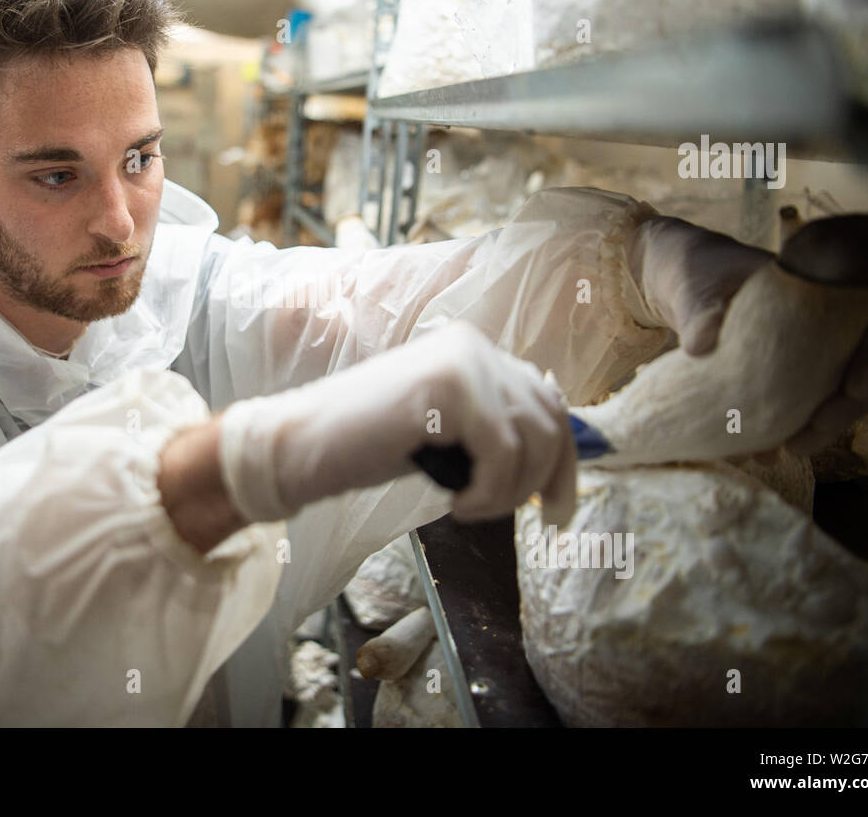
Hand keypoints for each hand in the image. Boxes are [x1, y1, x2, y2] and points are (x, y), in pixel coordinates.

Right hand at [217, 320, 577, 526]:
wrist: (302, 444)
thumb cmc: (365, 445)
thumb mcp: (444, 431)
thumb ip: (491, 426)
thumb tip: (553, 458)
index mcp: (474, 351)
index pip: (548, 402)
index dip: (564, 463)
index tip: (559, 514)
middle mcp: (475, 346)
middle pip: (552, 421)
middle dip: (545, 482)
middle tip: (527, 521)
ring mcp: (463, 361)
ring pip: (533, 441)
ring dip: (509, 492)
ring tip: (470, 506)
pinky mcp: (450, 386)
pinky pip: (503, 453)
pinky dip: (488, 492)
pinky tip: (457, 504)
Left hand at [631, 214, 867, 452]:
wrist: (679, 276)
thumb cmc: (698, 269)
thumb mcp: (698, 283)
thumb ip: (700, 310)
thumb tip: (699, 345)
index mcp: (826, 295)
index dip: (858, 384)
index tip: (824, 416)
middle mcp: (825, 327)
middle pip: (847, 382)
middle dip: (826, 422)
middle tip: (794, 448)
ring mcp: (802, 352)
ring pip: (816, 400)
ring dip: (797, 432)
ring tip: (765, 457)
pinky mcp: (776, 372)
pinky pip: (784, 404)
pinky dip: (771, 429)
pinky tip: (748, 452)